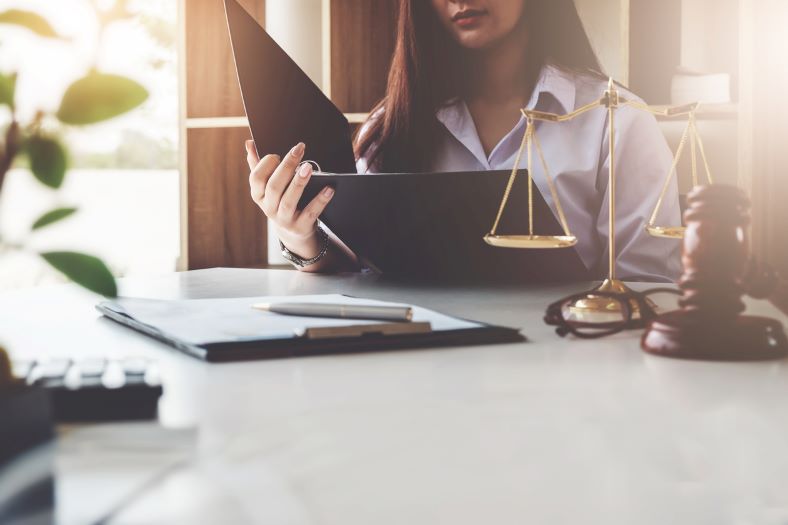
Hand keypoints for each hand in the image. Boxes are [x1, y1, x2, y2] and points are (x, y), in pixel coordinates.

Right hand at [246, 140, 334, 258]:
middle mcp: (269, 208)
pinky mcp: (300, 227)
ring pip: (289, 201)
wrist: (294, 231)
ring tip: (308, 167)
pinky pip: (310, 213)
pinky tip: (328, 188)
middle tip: (298, 150)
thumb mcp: (268, 185)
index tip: (277, 154)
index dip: (266, 165)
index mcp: (258, 195)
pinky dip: (320, 201)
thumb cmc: (280, 200)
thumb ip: (258, 164)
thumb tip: (249, 143)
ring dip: (299, 183)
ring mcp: (284, 219)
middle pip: (274, 187)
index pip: (256, 178)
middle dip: (286, 167)